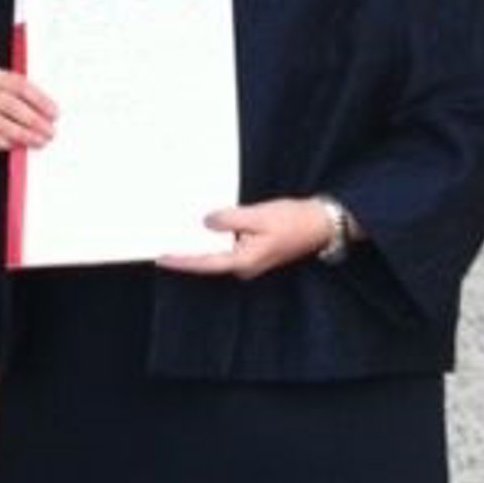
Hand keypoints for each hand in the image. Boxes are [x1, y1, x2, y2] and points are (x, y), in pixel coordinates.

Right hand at [0, 67, 58, 177]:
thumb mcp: (10, 94)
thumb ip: (28, 99)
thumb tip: (52, 114)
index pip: (20, 85)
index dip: (39, 100)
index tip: (55, 114)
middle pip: (10, 104)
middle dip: (33, 119)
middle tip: (50, 132)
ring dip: (22, 133)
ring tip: (39, 141)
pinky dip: (4, 142)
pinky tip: (17, 146)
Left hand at [157, 197, 342, 277]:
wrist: (320, 224)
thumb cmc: (294, 221)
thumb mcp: (259, 216)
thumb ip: (229, 219)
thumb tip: (206, 221)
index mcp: (244, 261)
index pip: (206, 263)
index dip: (182, 260)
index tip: (162, 257)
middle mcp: (244, 266)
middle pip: (210, 259)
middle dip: (189, 249)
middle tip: (165, 236)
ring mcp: (250, 260)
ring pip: (219, 251)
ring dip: (202, 241)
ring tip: (180, 228)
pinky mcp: (254, 251)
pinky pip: (229, 245)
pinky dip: (217, 235)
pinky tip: (207, 224)